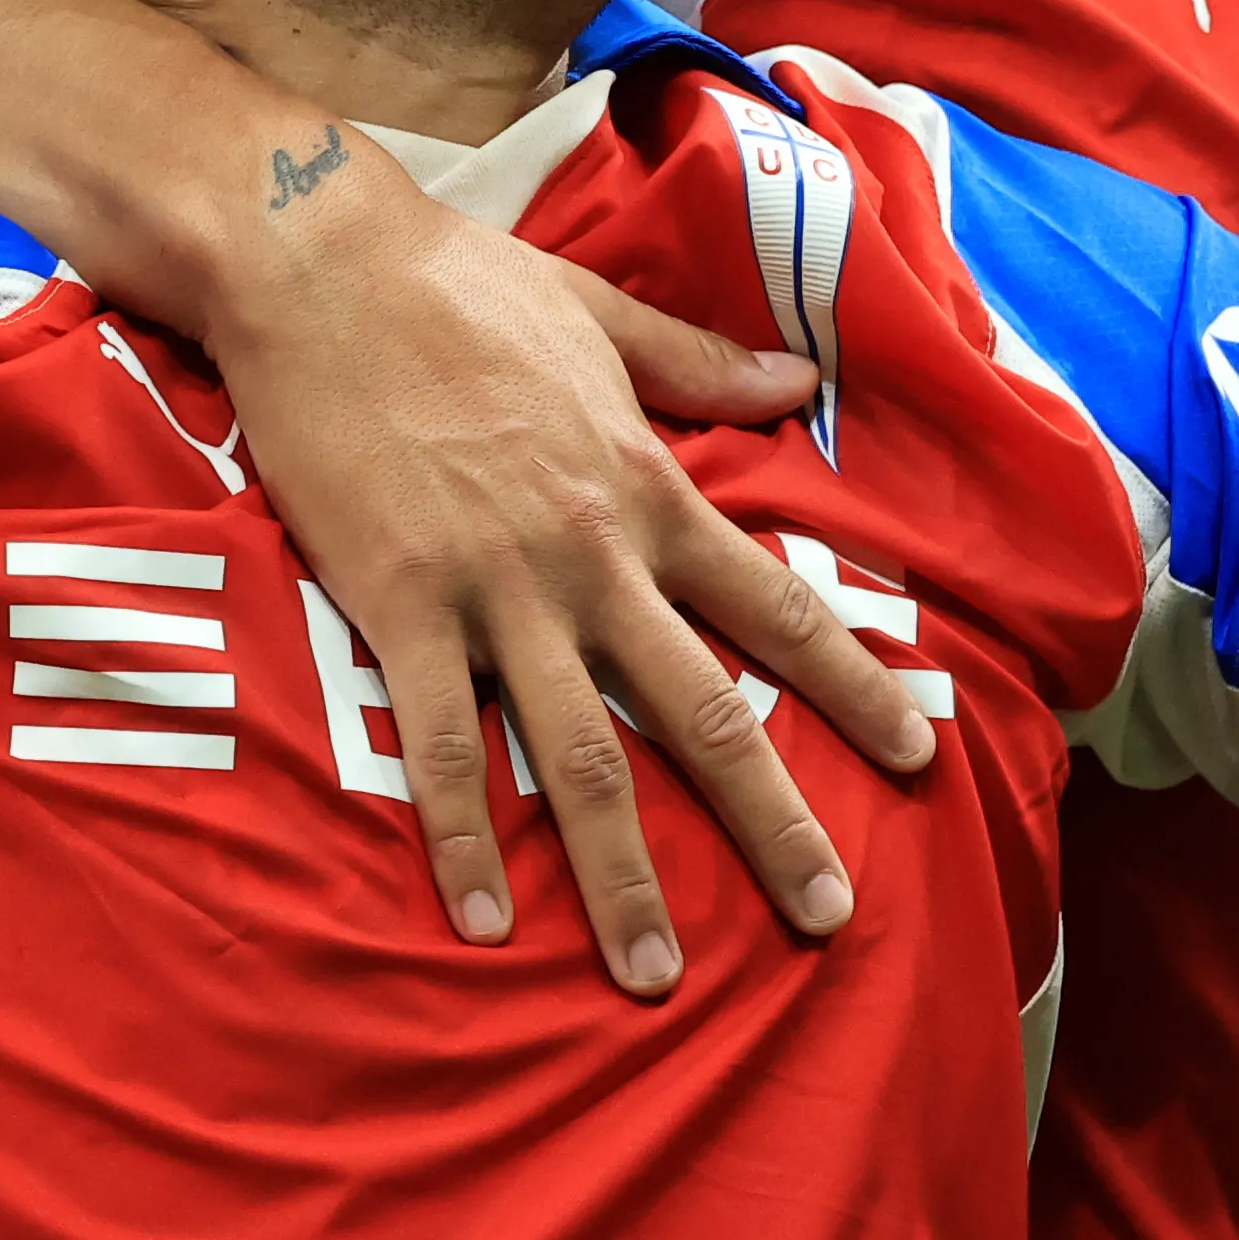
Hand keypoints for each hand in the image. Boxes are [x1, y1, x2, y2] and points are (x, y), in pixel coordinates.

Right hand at [213, 166, 943, 996]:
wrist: (319, 263)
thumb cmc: (458, 284)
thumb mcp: (600, 316)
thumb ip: (700, 364)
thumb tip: (797, 384)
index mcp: (649, 491)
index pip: (777, 606)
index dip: (854, 685)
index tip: (919, 755)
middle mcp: (593, 558)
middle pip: (702, 711)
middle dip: (773, 821)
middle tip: (828, 916)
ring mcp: (496, 591)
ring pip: (579, 756)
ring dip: (620, 873)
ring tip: (652, 975)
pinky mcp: (399, 608)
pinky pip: (442, 744)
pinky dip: (464, 838)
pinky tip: (484, 921)